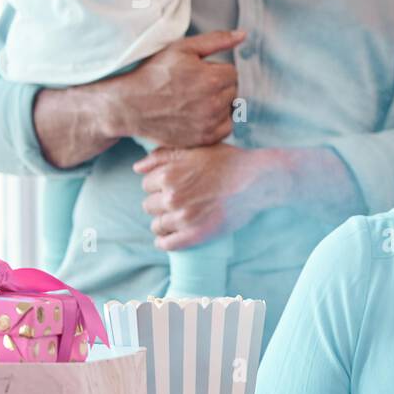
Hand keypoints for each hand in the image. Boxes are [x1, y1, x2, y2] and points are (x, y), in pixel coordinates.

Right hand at [110, 30, 243, 147]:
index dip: (215, 71)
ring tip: (195, 101)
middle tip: (194, 87)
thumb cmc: (154, 74)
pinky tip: (200, 115)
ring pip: (230, 108)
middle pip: (232, 90)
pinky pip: (226, 128)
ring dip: (218, 103)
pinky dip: (217, 121)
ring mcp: (209, 123)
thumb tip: (243, 35)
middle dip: (218, 86)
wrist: (130, 105)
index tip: (198, 73)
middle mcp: (214, 103)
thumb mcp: (182, 48)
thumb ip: (216, 40)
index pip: (232, 73)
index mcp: (212, 79)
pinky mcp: (204, 138)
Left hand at [134, 143, 276, 250]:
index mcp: (168, 175)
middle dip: (161, 203)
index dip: (159, 185)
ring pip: (157, 225)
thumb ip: (162, 156)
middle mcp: (172, 198)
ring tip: (179, 218)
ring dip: (164, 222)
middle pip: (149, 206)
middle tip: (179, 201)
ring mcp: (183, 218)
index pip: (146, 185)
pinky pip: (168, 244)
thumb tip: (137, 168)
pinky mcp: (196, 235)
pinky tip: (170, 238)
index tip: (172, 186)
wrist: (257, 180)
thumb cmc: (228, 162)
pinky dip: (166, 242)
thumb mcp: (195, 150)